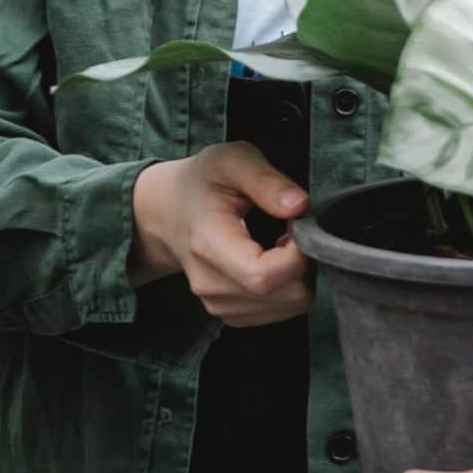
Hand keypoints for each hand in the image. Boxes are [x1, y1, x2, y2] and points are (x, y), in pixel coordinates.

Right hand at [129, 141, 311, 326]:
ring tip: (283, 241)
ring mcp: (218, 304)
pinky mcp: (230, 313)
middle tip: (293, 228)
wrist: (166, 212)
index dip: (298, 253)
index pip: (263, 275)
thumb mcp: (232, 160)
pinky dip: (290, 286)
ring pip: (290, 306)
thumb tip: (300, 205)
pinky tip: (276, 258)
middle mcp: (210, 284)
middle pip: (286, 295)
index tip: (299, 223)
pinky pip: (281, 310)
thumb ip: (266, 180)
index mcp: (208, 245)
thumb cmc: (202, 182)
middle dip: (307, 261)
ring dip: (300, 274)